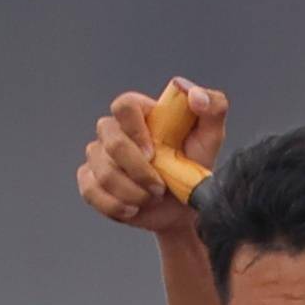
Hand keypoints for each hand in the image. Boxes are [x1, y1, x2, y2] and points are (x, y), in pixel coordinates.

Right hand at [76, 77, 226, 236]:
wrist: (184, 207)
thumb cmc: (194, 166)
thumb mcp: (211, 137)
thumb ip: (214, 107)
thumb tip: (195, 95)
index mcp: (139, 112)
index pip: (124, 105)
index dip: (135, 130)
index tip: (154, 153)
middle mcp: (113, 130)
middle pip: (110, 141)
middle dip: (138, 170)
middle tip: (160, 187)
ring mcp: (98, 156)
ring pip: (103, 173)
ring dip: (133, 193)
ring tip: (152, 198)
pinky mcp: (90, 181)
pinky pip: (90, 191)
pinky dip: (115, 206)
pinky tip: (133, 209)